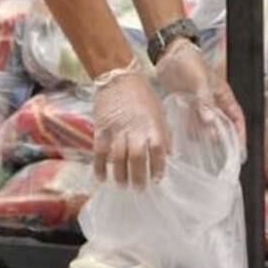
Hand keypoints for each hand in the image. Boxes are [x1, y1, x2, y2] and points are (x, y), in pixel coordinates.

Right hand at [92, 62, 169, 187]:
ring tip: (123, 185)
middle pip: (137, 158)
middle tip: (140, 189)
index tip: (157, 179)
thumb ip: (163, 133)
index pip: (158, 151)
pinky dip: (99, 167)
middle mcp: (135, 130)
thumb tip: (169, 154)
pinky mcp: (101, 129)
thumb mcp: (159, 112)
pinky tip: (102, 178)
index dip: (158, 167)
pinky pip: (99, 152)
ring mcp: (116, 130)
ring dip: (120, 175)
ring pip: (117, 158)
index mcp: (152, 125)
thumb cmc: (143, 96)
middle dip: (139, 177)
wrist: (119, 78)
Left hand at [155, 38, 247, 156]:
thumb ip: (205, 102)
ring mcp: (200, 106)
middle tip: (222, 160)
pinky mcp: (187, 106)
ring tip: (206, 158)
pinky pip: (192, 124)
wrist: (169, 54)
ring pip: (207, 127)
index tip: (241, 152)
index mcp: (224, 96)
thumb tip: (211, 123)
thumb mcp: (200, 82)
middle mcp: (214, 103)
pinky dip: (191, 133)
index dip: (241, 135)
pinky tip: (187, 143)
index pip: (237, 119)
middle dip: (224, 142)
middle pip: (223, 126)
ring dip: (206, 140)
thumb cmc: (190, 64)